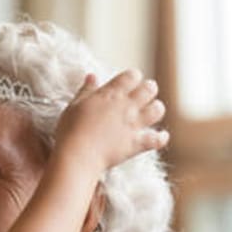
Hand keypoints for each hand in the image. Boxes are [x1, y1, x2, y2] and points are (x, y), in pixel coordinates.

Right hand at [54, 69, 168, 173]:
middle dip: (149, 90)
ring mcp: (133, 124)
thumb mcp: (75, 105)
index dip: (133, 78)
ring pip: (158, 110)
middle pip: (149, 88)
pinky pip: (157, 139)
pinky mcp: (136, 143)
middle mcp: (126, 106)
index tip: (129, 83)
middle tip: (144, 95)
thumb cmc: (71, 130)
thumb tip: (92, 76)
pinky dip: (160, 138)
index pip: (132, 75)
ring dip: (156, 110)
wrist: (77, 155)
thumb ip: (86, 90)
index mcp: (111, 94)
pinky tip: (160, 137)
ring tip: (150, 114)